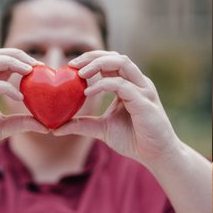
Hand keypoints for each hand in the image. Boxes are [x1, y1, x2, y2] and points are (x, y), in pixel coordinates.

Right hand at [0, 47, 46, 166]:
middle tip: (38, 65)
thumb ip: (21, 123)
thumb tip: (46, 126)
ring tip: (30, 71)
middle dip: (17, 54)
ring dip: (11, 62)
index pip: (0, 60)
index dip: (20, 59)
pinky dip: (5, 88)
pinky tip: (20, 97)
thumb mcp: (2, 128)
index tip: (41, 68)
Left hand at [52, 51, 203, 165]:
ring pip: (122, 62)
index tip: (70, 66)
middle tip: (72, 65)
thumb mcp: (102, 129)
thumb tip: (55, 128)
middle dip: (92, 56)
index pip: (110, 62)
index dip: (91, 59)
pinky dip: (103, 84)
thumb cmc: (134, 140)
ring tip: (80, 73)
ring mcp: (143, 90)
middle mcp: (137, 83)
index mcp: (129, 85)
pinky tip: (88, 92)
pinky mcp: (144, 102)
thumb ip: (81, 125)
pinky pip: (122, 85)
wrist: (156, 155)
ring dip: (99, 63)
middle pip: (116, 56)